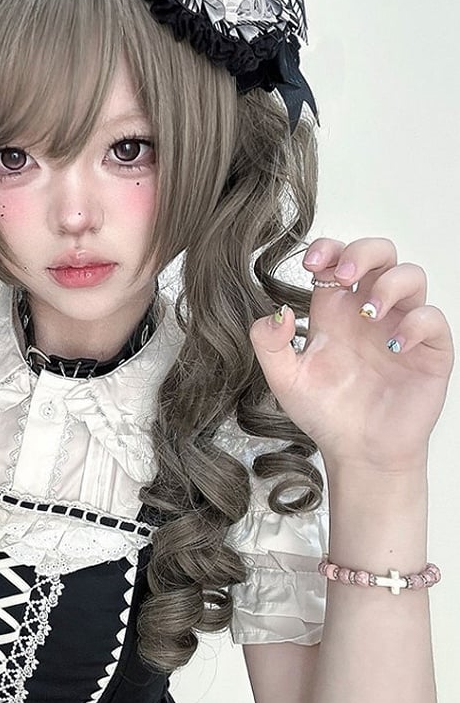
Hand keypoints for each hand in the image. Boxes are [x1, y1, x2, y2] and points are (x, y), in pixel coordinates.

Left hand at [248, 237, 453, 471]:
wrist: (358, 453)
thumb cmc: (325, 414)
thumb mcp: (285, 379)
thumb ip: (269, 344)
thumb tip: (278, 311)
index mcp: (336, 311)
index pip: (338, 259)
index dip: (328, 249)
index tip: (311, 263)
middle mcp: (370, 312)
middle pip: (380, 254)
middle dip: (363, 252)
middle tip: (344, 276)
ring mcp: (402, 328)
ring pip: (411, 276)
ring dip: (389, 285)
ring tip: (367, 314)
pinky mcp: (429, 351)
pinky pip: (433, 318)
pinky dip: (417, 323)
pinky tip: (394, 345)